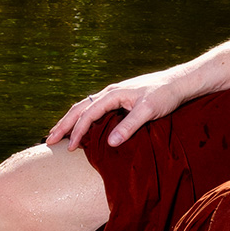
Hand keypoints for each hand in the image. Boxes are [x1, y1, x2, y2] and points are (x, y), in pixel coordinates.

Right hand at [46, 68, 188, 151]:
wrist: (180, 82)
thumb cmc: (165, 95)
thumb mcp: (149, 111)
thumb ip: (129, 126)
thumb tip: (109, 143)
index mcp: (114, 94)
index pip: (88, 114)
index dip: (78, 131)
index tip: (69, 148)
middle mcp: (111, 92)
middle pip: (80, 108)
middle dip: (64, 124)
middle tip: (49, 141)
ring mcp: (115, 94)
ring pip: (86, 107)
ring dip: (71, 120)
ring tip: (59, 134)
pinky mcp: (121, 98)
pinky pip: (96, 108)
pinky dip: (84, 117)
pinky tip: (83, 126)